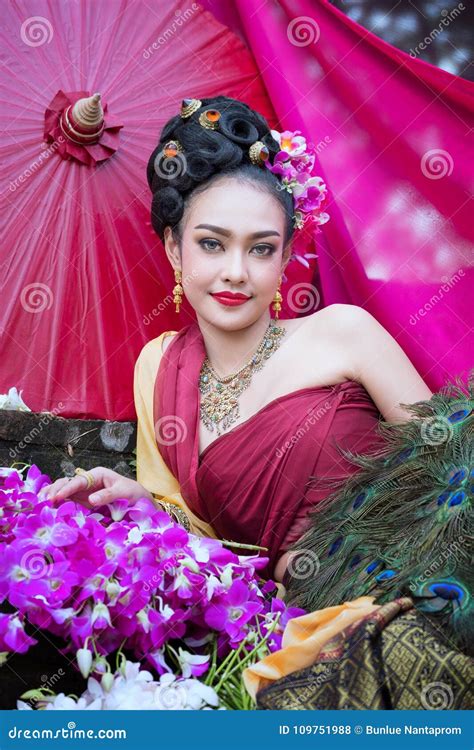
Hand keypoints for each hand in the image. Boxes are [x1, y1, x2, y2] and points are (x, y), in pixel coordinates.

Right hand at [39, 466, 153, 508]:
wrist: (137, 500)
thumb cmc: (132, 493)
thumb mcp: (123, 492)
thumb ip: (108, 495)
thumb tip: (91, 499)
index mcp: (97, 474)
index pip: (79, 480)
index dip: (67, 488)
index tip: (57, 497)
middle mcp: (87, 481)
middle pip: (66, 482)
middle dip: (55, 490)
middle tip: (46, 502)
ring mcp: (83, 491)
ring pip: (62, 489)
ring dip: (51, 494)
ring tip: (41, 503)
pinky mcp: (81, 501)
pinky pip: (66, 499)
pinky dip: (56, 501)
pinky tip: (46, 506)